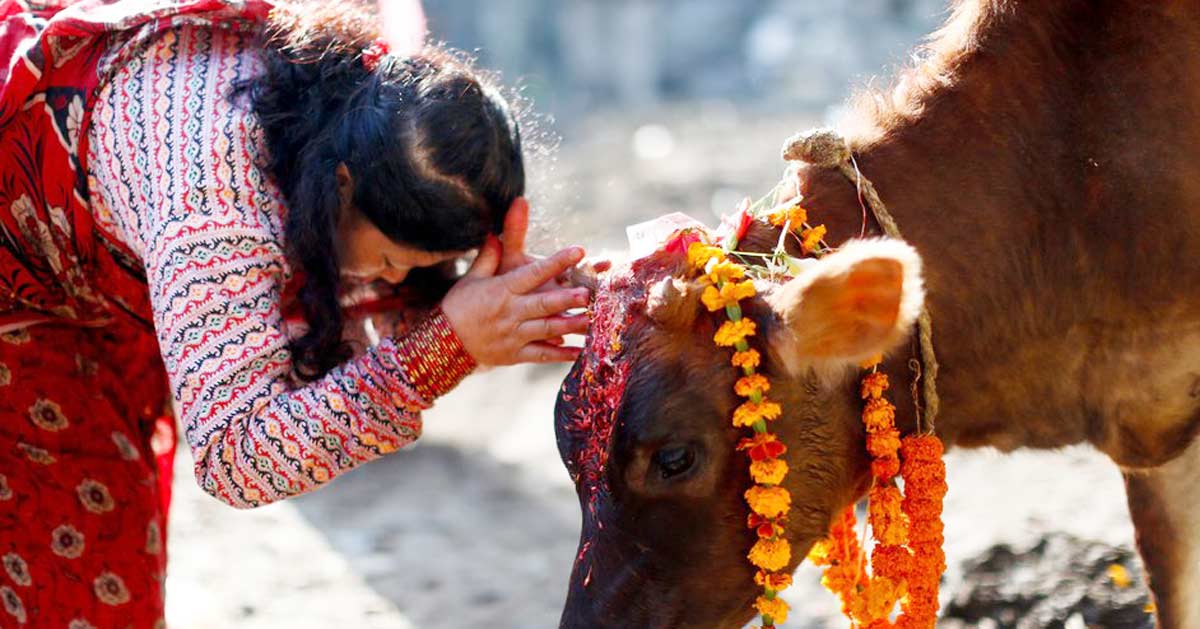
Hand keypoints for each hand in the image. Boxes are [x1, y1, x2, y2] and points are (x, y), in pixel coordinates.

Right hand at [441, 236, 590, 365]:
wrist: (441, 344)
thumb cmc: (459, 306)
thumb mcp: (471, 278)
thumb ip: (488, 257)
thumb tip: (495, 233)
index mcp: (502, 290)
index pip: (533, 273)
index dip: (557, 262)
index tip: (579, 251)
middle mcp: (509, 312)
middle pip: (543, 304)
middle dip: (567, 298)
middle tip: (589, 292)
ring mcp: (513, 335)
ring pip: (546, 329)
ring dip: (570, 324)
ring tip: (593, 320)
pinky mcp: (515, 355)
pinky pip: (541, 354)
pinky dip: (561, 354)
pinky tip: (580, 352)